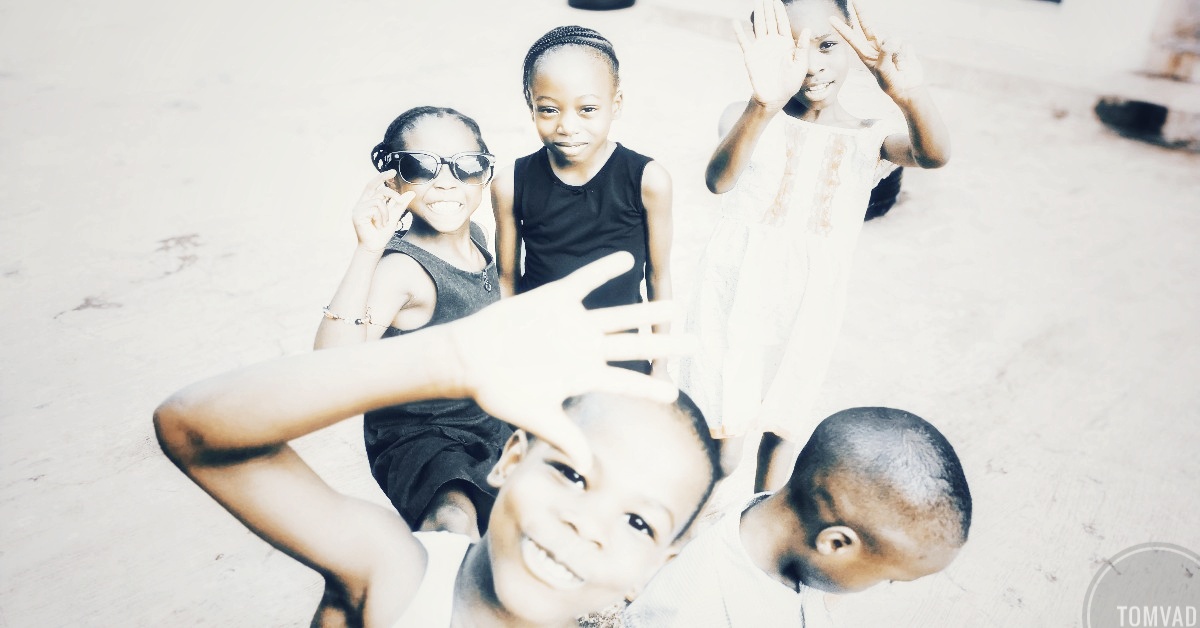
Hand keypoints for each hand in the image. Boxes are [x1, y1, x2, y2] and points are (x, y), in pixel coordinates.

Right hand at [352, 170, 412, 252]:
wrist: (374, 247)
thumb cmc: (381, 233)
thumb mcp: (394, 216)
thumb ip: (400, 205)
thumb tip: (410, 193)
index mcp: (368, 201)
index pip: (373, 185)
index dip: (381, 177)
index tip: (392, 171)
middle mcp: (361, 203)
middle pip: (374, 187)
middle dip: (389, 191)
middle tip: (399, 199)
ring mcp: (358, 209)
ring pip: (379, 201)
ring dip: (386, 213)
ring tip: (384, 224)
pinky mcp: (357, 215)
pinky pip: (375, 209)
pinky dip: (381, 218)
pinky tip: (378, 225)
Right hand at [446, 252, 689, 469]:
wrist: (469, 359)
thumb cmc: (499, 391)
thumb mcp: (536, 417)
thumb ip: (565, 437)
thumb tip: (589, 469)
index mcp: (583, 377)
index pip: (626, 384)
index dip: (650, 388)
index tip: (675, 393)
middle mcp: (584, 349)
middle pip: (635, 347)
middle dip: (667, 344)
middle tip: (699, 343)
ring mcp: (572, 324)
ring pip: (621, 315)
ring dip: (648, 311)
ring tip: (677, 305)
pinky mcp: (555, 299)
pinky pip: (585, 282)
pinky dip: (604, 270)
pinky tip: (628, 260)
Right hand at [733, 0, 811, 109]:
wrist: (775, 97)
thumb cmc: (790, 83)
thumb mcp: (801, 65)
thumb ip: (803, 47)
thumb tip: (808, 29)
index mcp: (786, 44)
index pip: (782, 23)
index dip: (779, 12)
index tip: (777, 1)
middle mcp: (772, 43)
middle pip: (770, 21)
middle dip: (768, 9)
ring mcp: (761, 48)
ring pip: (758, 27)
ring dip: (757, 15)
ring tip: (757, 3)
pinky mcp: (750, 56)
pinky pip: (743, 41)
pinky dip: (739, 32)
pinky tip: (734, 22)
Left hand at [830, 1, 923, 96]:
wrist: (908, 89)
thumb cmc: (891, 83)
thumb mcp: (884, 70)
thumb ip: (886, 53)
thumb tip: (892, 38)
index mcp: (865, 54)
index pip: (851, 38)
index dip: (842, 28)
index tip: (831, 19)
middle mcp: (875, 46)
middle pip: (867, 26)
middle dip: (861, 13)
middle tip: (853, 0)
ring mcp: (889, 45)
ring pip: (892, 38)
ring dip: (897, 53)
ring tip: (898, 67)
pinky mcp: (902, 45)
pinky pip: (904, 44)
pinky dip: (906, 55)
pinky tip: (905, 64)